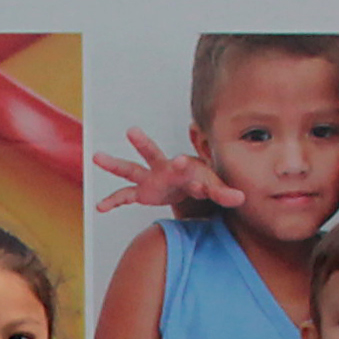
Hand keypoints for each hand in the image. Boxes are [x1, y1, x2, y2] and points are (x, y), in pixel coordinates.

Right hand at [91, 129, 235, 213]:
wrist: (192, 186)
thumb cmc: (203, 182)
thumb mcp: (215, 188)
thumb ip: (225, 193)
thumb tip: (242, 198)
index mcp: (184, 167)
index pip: (183, 165)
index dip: (181, 165)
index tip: (179, 161)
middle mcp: (163, 169)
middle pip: (152, 154)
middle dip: (143, 144)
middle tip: (132, 132)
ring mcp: (150, 179)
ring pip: (130, 169)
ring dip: (114, 164)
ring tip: (96, 156)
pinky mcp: (142, 192)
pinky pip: (124, 196)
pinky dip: (112, 201)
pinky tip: (99, 207)